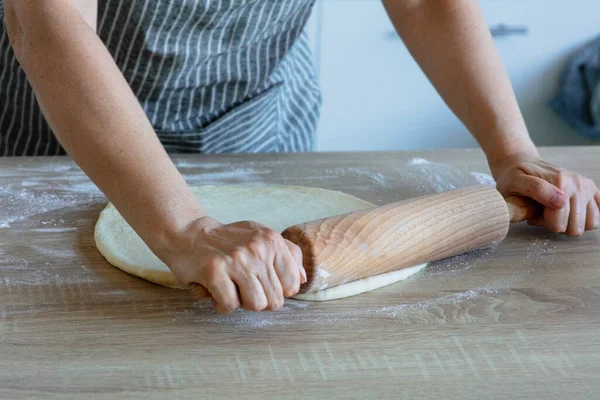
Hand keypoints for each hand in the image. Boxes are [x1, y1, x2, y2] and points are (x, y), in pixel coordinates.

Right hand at [157, 216, 306, 313]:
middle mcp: (257, 248)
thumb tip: (302, 279)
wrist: (189, 234)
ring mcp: (236, 259)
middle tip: (242, 285)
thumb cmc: (229, 241)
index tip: (260, 282)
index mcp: (272, 241)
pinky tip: (216, 290)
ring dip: (241, 303)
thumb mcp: (262, 238)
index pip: (292, 286)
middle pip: (274, 300)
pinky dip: (222, 304)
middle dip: (258, 300)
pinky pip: (229, 306)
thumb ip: (288, 255)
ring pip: (256, 305)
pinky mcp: (214, 271)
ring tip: (231, 288)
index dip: (276, 291)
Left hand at [491, 152, 599, 235]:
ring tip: (554, 212)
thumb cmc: (516, 177)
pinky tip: (569, 212)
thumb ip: (536, 189)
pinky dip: (585, 219)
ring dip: (570, 224)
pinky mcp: (592, 190)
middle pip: (574, 227)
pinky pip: (598, 216)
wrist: (522, 162)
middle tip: (542, 212)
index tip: (533, 212)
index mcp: (561, 181)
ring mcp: (587, 186)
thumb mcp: (516, 182)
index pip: (558, 223)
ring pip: (590, 224)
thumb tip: (561, 202)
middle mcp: (578, 182)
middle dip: (556, 225)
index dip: (542, 222)